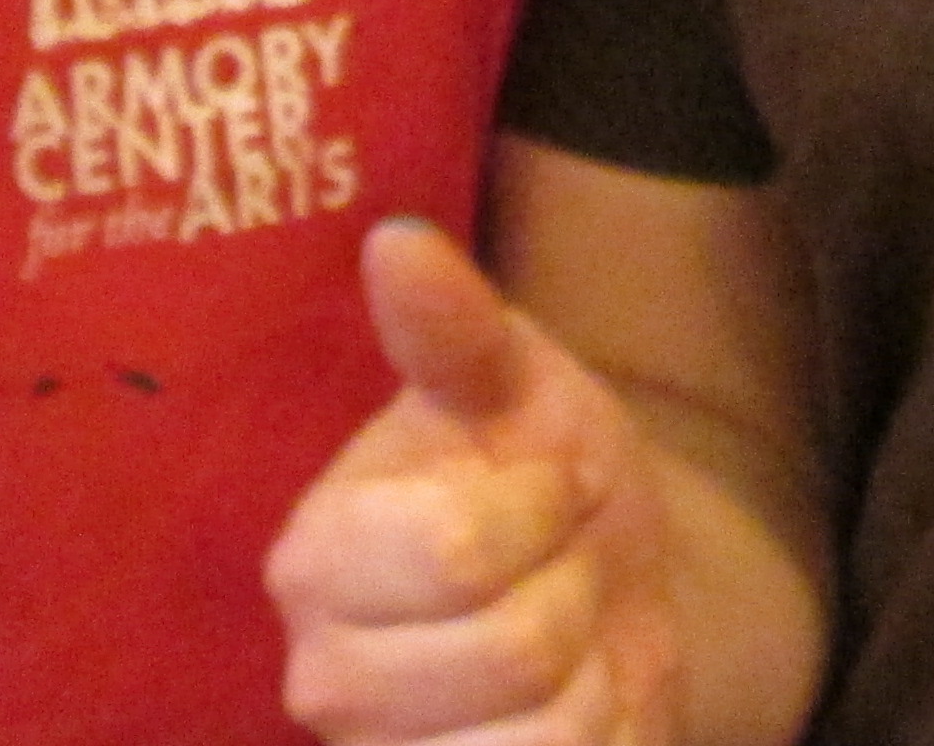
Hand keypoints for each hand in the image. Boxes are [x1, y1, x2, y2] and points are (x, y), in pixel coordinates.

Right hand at [273, 217, 684, 743]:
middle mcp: (325, 678)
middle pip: (517, 648)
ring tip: (575, 638)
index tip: (555, 482)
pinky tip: (588, 709)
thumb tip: (396, 238)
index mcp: (316, 557)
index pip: (459, 551)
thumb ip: (455, 326)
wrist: (606, 592)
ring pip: (552, 734)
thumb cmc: (544, 472)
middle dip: (581, 586)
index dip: (549, 505)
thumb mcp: (516, 384)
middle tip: (564, 563)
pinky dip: (617, 737)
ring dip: (605, 670)